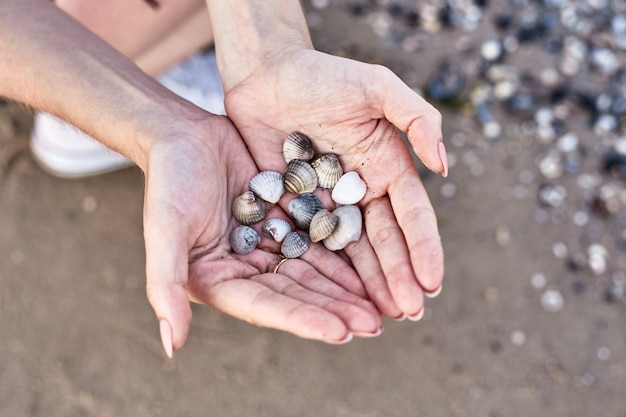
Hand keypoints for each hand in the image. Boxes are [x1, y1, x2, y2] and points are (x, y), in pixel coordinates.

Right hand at [142, 115, 381, 356]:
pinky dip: (346, 254)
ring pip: (315, 271)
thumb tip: (170, 348)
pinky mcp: (288, 221)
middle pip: (298, 295)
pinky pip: (321, 240)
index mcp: (220, 281)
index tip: (341, 332)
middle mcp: (248, 270)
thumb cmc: (168, 181)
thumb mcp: (165, 231)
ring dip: (348, 289)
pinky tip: (374, 265)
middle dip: (336, 310)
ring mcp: (270, 246)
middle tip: (375, 325)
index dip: (302, 320)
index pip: (266, 306)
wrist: (185, 135)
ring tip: (385, 304)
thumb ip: (165, 287)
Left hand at [222, 49, 445, 318]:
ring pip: (351, 251)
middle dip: (397, 277)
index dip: (423, 248)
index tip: (432, 282)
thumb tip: (445, 164)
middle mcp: (362, 191)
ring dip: (367, 284)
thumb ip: (415, 117)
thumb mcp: (375, 85)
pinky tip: (333, 298)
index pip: (411, 215)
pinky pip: (312, 244)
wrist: (267, 73)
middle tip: (408, 314)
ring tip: (378, 318)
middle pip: (384, 241)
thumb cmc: (322, 75)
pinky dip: (325, 272)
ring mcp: (329, 203)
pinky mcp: (296, 208)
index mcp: (387, 166)